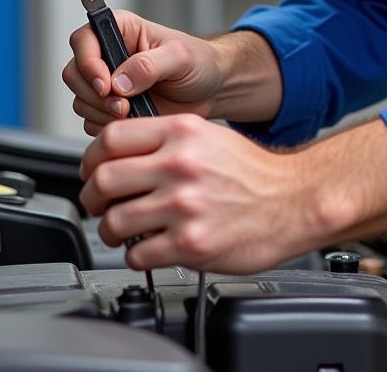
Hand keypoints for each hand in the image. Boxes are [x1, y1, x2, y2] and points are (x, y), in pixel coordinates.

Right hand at [62, 10, 225, 133]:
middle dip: (95, 95)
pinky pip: (91, 121)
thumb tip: (120, 81)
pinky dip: (108, 126)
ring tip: (134, 111)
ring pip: (80, 100)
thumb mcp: (181, 57)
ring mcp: (107, 83)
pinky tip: (134, 120)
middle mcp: (108, 55)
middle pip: (74, 74)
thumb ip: (149, 65)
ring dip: (103, 113)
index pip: (83, 40)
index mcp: (121, 31)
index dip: (88, 63)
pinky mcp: (109, 107)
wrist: (211, 90)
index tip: (106, 85)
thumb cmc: (199, 63)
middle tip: (123, 106)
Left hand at [79, 115, 386, 274]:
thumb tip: (120, 154)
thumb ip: (165, 141)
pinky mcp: (191, 243)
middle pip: (103, 179)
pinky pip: (137, 254)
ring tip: (124, 230)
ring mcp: (184, 205)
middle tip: (99, 204)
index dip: (92, 158)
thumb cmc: (254, 172)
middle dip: (92, 197)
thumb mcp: (209, 136)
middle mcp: (180, 164)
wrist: (294, 200)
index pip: (111, 138)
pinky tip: (151, 247)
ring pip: (114, 220)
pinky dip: (136, 255)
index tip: (92, 170)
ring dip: (112, 230)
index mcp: (182, 132)